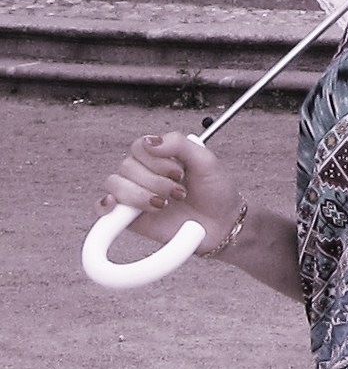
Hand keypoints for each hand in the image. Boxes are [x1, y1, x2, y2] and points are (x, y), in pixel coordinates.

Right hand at [97, 131, 243, 253]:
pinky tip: (116, 206)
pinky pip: (103, 208)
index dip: (156, 160)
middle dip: (155, 181)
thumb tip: (150, 142)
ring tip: (164, 204)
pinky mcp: (129, 219)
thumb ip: (179, 143)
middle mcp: (143, 174)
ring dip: (140, 195)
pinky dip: (105, 205)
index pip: (139, 147)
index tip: (179, 173)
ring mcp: (135, 195)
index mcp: (159, 157)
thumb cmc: (216, 192)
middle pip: (127, 167)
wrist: (223, 226)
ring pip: (115, 184)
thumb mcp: (206, 160)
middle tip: (180, 193)